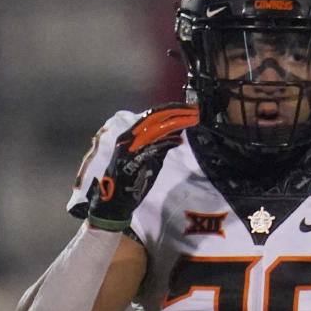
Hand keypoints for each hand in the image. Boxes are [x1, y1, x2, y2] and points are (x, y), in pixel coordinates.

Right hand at [87, 103, 198, 230]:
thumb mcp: (149, 158)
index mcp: (131, 135)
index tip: (189, 108)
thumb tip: (178, 131)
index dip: (172, 109)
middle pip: (155, 117)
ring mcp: (131, 147)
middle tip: (195, 111)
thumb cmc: (132, 181)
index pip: (153, 115)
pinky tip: (179, 141)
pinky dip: (167, 142)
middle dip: (177, 112)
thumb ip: (161, 144)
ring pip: (155, 128)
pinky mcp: (134, 160)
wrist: (115, 202)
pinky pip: (152, 147)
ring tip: (192, 120)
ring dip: (176, 123)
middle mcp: (129, 137)